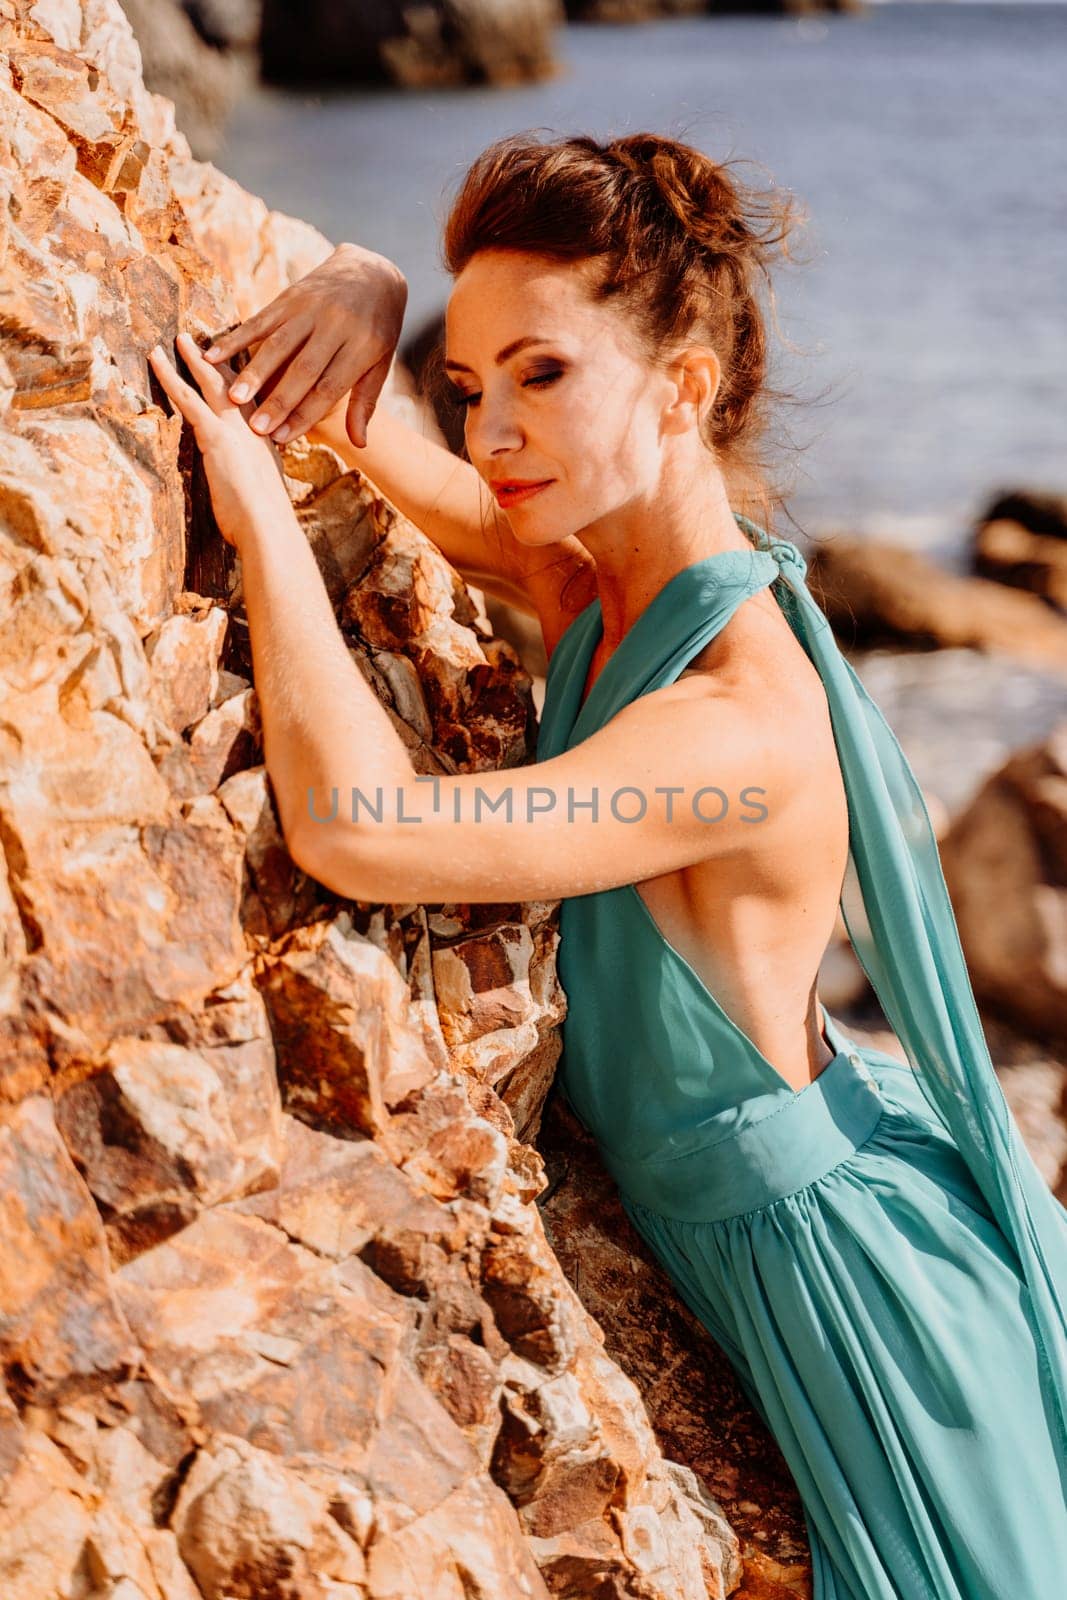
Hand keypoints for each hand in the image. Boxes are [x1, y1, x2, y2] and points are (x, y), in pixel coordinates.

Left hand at [149, 331, 289, 549]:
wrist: (269, 529)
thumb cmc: (265, 524)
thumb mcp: (261, 497)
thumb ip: (250, 484)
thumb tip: (243, 492)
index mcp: (268, 441)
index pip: (255, 401)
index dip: (244, 380)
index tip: (236, 361)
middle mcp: (256, 428)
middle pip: (237, 384)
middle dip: (222, 359)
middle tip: (208, 339)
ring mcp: (237, 429)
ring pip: (212, 383)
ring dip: (194, 358)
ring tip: (180, 338)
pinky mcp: (216, 436)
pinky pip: (188, 398)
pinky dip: (171, 377)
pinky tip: (157, 359)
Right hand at [201, 242, 407, 449]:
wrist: (373, 272)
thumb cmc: (377, 328)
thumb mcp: (381, 362)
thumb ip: (366, 401)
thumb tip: (358, 444)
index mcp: (362, 346)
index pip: (329, 387)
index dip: (305, 414)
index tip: (282, 438)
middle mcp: (335, 325)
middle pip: (302, 369)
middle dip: (278, 401)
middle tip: (256, 428)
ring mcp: (310, 308)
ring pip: (278, 344)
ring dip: (254, 372)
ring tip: (233, 397)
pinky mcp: (290, 296)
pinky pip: (259, 319)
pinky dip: (235, 338)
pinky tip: (214, 355)